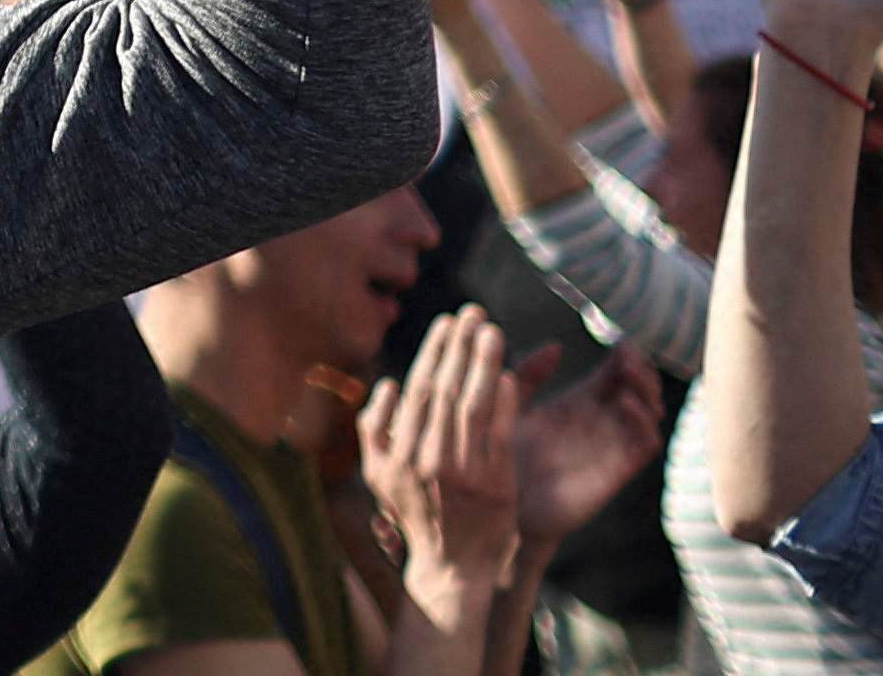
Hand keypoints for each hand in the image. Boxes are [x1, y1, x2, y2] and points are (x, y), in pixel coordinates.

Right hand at [360, 306, 527, 628]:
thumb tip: (386, 384)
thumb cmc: (413, 516)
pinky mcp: (496, 487)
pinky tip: (508, 378)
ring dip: (484, 365)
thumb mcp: (377, 476)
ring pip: (474, 407)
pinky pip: (500, 437)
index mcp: (398, 452)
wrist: (450, 569)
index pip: (419, 388)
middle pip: (447, 390)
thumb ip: (374, 429)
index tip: (447, 322)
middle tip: (473, 312)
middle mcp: (429, 459)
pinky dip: (505, 406)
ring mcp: (464, 473)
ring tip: (492, 332)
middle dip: (460, 347)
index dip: (434, 352)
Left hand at [514, 341, 665, 547]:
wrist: (501, 509)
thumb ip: (528, 375)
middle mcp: (597, 424)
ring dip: (646, 390)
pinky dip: (642, 421)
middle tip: (628, 352)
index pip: (612, 374)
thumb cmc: (499, 455)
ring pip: (647, 413)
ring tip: (628, 371)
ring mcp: (608, 447)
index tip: (620, 335)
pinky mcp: (613, 471)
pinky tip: (624, 401)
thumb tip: (555, 344)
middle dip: (640, 368)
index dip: (623, 355)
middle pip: (637, 390)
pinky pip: (642, 445)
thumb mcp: (510, 405)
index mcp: (574, 405)